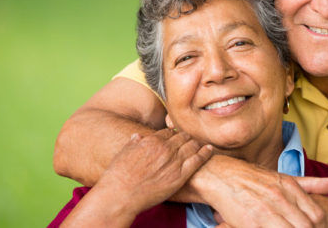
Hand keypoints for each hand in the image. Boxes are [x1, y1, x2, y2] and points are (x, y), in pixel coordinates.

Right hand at [95, 129, 212, 215]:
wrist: (120, 195)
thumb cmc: (118, 176)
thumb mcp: (123, 153)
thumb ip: (133, 143)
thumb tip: (138, 136)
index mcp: (152, 141)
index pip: (168, 132)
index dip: (173, 134)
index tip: (176, 136)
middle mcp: (165, 148)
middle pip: (182, 137)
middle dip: (187, 137)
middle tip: (191, 139)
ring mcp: (174, 161)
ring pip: (192, 146)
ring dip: (197, 143)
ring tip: (202, 143)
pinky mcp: (180, 175)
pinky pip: (197, 160)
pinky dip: (205, 153)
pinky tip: (209, 149)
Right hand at [190, 155, 327, 227]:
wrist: (221, 176)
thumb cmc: (254, 179)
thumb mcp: (284, 178)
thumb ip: (311, 184)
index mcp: (291, 188)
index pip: (317, 215)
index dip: (319, 227)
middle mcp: (280, 199)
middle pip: (306, 227)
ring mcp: (266, 212)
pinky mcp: (251, 224)